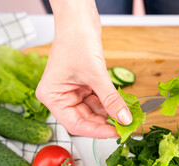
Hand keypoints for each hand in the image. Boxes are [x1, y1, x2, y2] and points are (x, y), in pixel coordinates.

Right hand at [36, 0, 131, 137]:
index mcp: (52, 96)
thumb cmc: (76, 40)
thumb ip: (110, 99)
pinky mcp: (84, 85)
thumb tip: (124, 119)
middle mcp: (60, 96)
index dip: (96, 131)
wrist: (79, 18)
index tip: (115, 133)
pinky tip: (121, 107)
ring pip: (93, 111)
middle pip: (85, 119)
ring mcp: (72, 91)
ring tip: (126, 117)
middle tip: (125, 126)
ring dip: (110, 114)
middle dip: (105, 122)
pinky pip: (98, 100)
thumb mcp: (95, 74)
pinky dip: (110, 103)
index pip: (75, 124)